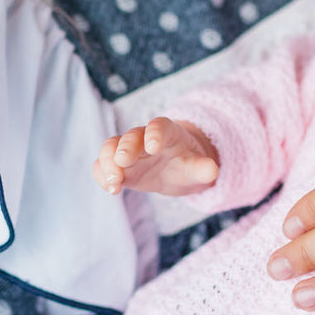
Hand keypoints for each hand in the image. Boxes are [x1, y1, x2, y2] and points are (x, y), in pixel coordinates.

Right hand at [93, 119, 218, 197]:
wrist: (177, 168)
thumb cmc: (189, 163)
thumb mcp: (199, 167)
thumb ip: (203, 168)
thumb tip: (213, 170)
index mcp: (168, 133)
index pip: (159, 126)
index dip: (154, 133)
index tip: (152, 146)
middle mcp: (144, 138)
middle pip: (131, 135)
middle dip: (125, 147)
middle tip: (123, 162)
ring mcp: (129, 151)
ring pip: (111, 147)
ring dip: (108, 161)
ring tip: (115, 182)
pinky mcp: (119, 167)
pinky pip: (103, 164)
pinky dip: (102, 174)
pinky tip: (111, 188)